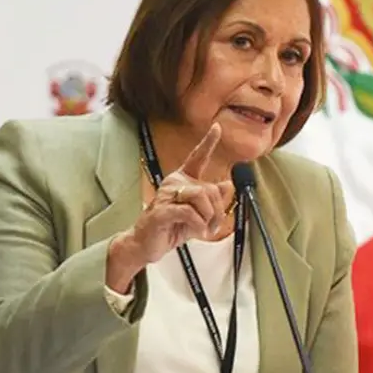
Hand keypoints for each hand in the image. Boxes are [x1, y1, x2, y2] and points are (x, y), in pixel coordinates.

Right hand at [126, 123, 233, 263]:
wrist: (145, 245)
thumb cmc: (170, 228)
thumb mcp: (197, 214)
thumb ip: (211, 199)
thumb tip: (226, 184)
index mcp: (181, 181)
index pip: (197, 158)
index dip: (208, 142)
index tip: (217, 127)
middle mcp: (173, 184)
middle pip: (208, 188)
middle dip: (217, 210)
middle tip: (213, 225)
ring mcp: (166, 197)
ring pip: (200, 197)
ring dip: (208, 217)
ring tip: (204, 229)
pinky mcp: (161, 212)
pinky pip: (189, 213)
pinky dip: (198, 224)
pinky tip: (196, 232)